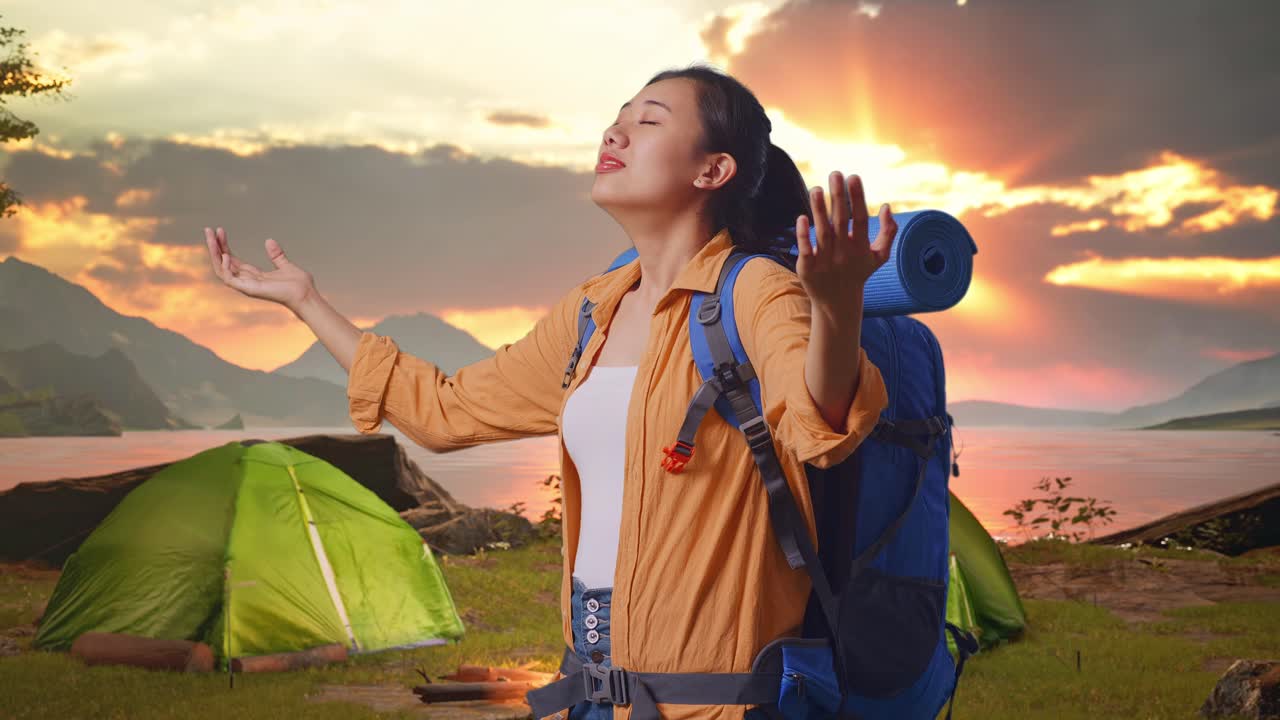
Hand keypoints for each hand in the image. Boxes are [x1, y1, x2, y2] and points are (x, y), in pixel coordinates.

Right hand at [204, 227, 315, 310]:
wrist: (306, 295)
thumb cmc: (299, 285)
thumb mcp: (285, 265)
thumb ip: (276, 255)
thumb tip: (269, 241)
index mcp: (253, 276)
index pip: (232, 259)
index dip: (224, 246)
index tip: (220, 230)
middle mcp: (247, 281)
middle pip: (223, 263)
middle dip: (214, 247)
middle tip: (208, 230)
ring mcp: (247, 286)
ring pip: (221, 269)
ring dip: (215, 253)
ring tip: (212, 237)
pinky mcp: (250, 290)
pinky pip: (230, 279)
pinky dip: (225, 268)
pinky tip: (225, 254)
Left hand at [795, 172, 895, 313]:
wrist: (837, 303)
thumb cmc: (858, 273)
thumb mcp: (879, 256)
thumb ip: (888, 232)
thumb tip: (887, 206)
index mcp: (860, 247)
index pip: (861, 219)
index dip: (858, 198)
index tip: (854, 176)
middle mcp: (843, 252)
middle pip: (841, 221)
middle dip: (838, 197)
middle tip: (835, 173)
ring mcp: (825, 260)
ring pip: (822, 232)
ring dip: (819, 209)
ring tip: (816, 188)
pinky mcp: (808, 267)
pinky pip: (805, 249)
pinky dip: (803, 235)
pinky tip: (801, 217)